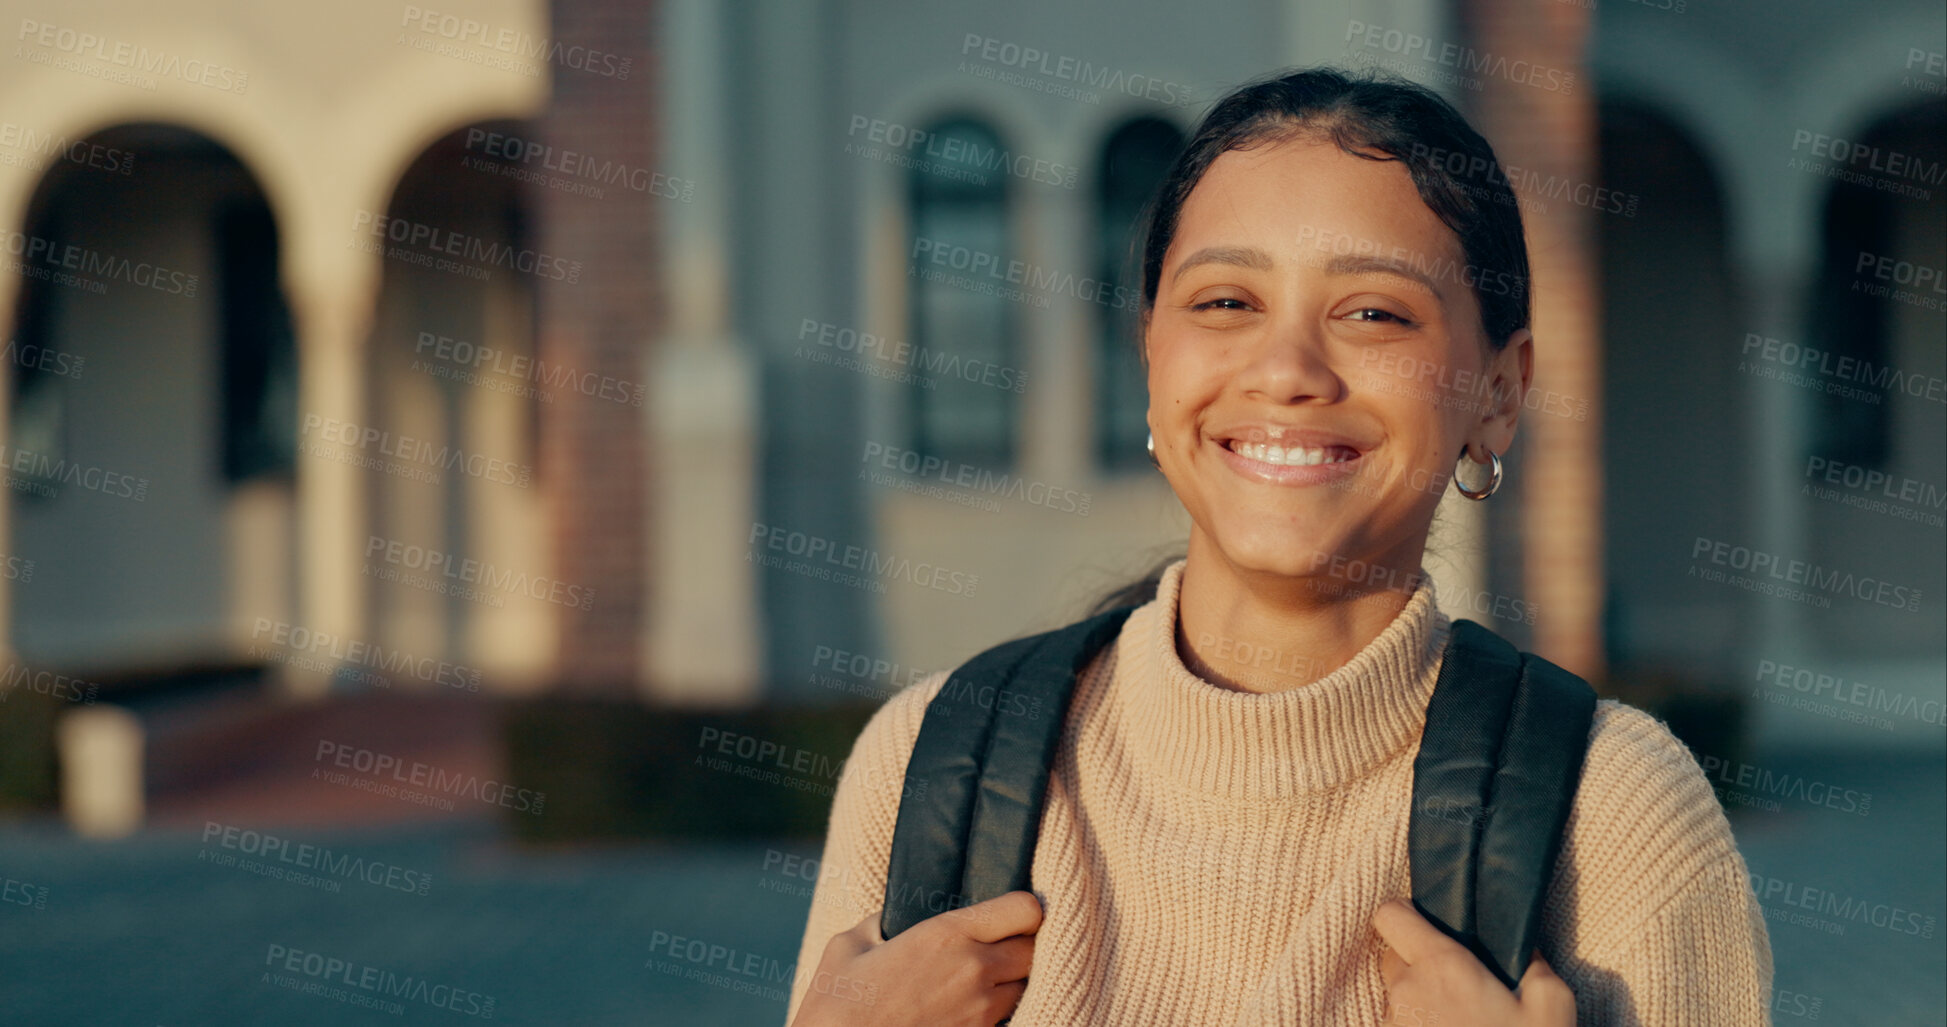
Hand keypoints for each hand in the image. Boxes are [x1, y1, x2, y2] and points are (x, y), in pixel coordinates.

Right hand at [791, 890, 1041, 1026]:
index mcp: (948, 935)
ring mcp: (980, 1011)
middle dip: (1023, 943)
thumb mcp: (850, 945)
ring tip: (985, 976)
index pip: (1025, 909)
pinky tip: (971, 1004)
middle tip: (1000, 943)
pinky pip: (1007, 1015)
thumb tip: (892, 919)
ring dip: (1013, 979)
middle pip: (1034, 949)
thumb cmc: (836, 1002)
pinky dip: (999, 1007)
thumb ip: (882, 922)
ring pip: (1025, 985)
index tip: (1008, 912)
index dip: (1023, 908)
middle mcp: (974, 970)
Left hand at [1372, 899, 1575, 1026]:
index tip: (1433, 928)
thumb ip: (1531, 962)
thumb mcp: (1552, 1004)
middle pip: (1390, 955)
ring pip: (1394, 995)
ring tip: (1459, 1021)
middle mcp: (1406, 992)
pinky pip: (1397, 1026)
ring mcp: (1393, 1025)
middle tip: (1456, 982)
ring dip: (1418, 1000)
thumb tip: (1518, 944)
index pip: (1389, 915)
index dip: (1407, 915)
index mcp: (1441, 966)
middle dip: (1416, 961)